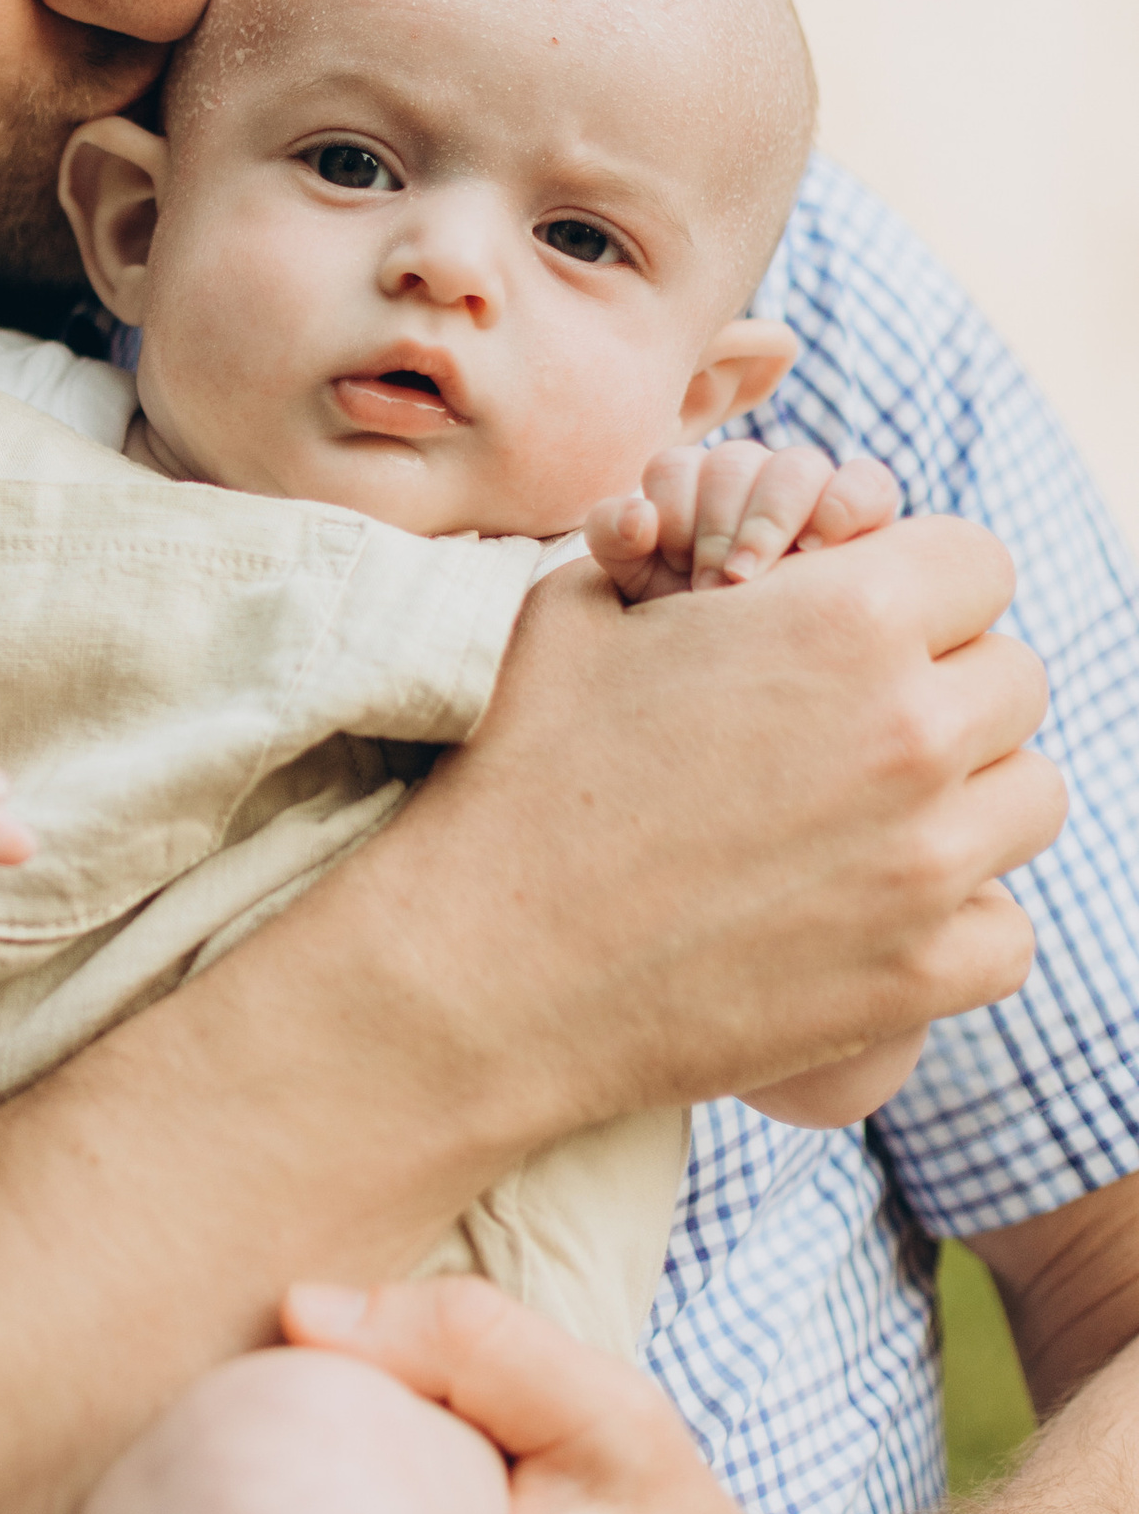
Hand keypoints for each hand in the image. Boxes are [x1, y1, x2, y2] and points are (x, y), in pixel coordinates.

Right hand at [378, 520, 1057, 1127]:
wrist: (482, 962)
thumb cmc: (517, 770)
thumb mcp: (580, 610)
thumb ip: (682, 552)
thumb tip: (714, 538)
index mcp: (843, 617)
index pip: (977, 563)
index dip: (918, 586)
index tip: (868, 631)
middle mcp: (911, 730)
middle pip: (1014, 679)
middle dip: (945, 690)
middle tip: (855, 732)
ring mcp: (927, 861)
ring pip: (1030, 799)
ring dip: (968, 802)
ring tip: (876, 823)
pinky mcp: (918, 975)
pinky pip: (1007, 932)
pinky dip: (957, 925)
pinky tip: (873, 917)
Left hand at [586, 443, 899, 603]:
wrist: (754, 671)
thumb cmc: (691, 623)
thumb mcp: (638, 591)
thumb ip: (617, 541)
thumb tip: (637, 516)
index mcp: (689, 486)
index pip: (674, 467)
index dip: (673, 513)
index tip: (676, 566)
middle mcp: (748, 475)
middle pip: (733, 463)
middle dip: (719, 528)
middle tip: (713, 586)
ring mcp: (809, 486)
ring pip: (797, 465)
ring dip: (772, 519)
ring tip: (755, 574)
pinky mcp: (867, 508)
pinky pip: (868, 480)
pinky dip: (845, 503)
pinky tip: (819, 546)